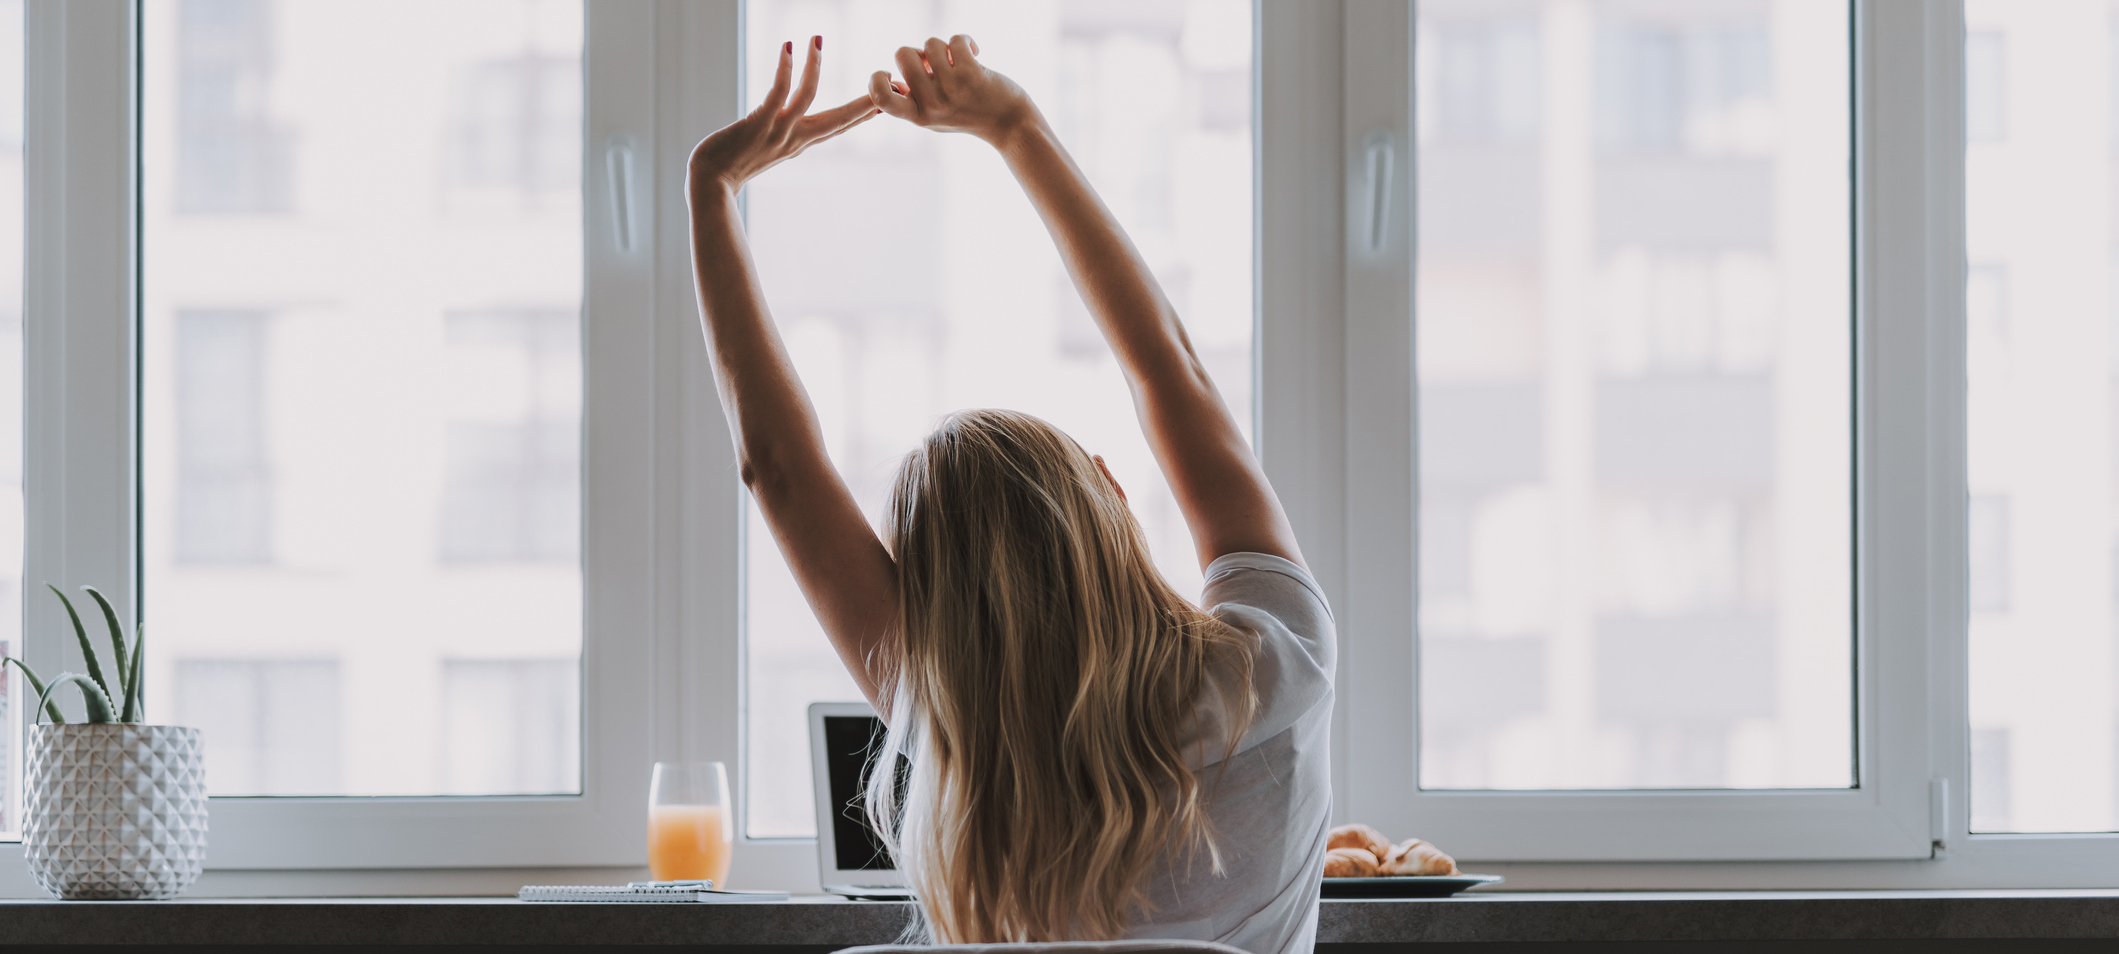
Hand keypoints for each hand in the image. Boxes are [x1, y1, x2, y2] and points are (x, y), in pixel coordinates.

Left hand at [689, 37, 877, 193]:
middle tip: (885, 83)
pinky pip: (778, 93)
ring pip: (808, 96)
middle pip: (838, 118)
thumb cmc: (730, 165)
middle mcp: (794, 138)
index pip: (836, 127)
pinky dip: (786, 69)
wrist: (708, 182)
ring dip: (814, 66)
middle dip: (862, 102)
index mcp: (798, 144)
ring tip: (817, 40)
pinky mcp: (758, 123)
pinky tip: (789, 47)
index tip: (881, 104)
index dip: (859, 115)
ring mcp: (778, 131)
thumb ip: (779, 137)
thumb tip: (785, 128)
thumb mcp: (764, 149)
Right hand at [868, 35, 1035, 143]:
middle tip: (935, 64)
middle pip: (903, 54)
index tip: (893, 74)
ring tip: (957, 61)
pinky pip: (955, 39)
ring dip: (944, 47)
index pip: (881, 98)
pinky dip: (964, 40)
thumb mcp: (935, 117)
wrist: (1010, 124)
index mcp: (918, 116)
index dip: (877, 78)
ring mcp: (950, 88)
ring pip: (930, 43)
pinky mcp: (970, 74)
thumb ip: (913, 102)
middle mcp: (931, 104)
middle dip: (919, 51)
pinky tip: (974, 52)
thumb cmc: (969, 116)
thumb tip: (897, 80)